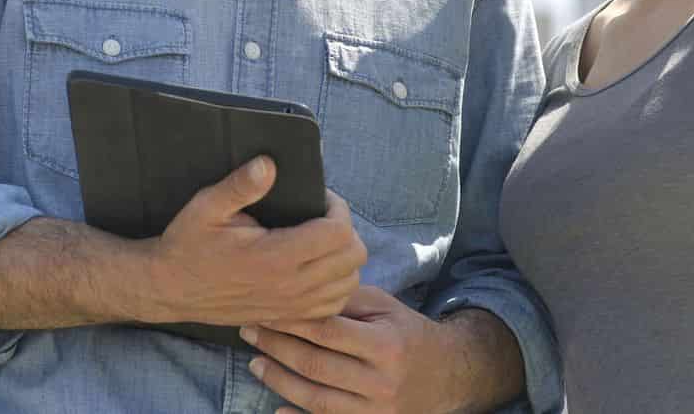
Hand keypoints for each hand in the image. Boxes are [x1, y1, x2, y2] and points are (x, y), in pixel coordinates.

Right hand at [144, 160, 365, 325]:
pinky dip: (336, 285)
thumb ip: (240, 186)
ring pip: (350, 283)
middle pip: (353, 258)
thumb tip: (268, 164)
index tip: (319, 198)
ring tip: (321, 240)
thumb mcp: (207, 207)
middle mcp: (291, 285)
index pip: (338, 233)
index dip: (338, 208)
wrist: (170, 289)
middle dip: (345, 229)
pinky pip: (333, 305)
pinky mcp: (288, 317)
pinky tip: (317, 267)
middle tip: (321, 215)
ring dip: (344, 258)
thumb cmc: (188, 244)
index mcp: (276, 256)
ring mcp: (292, 306)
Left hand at [243, 285, 441, 413]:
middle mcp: (380, 382)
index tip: (264, 308)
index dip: (290, 320)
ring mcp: (375, 411)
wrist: (445, 375)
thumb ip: (345, 300)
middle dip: (276, 347)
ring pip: (316, 399)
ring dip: (279, 381)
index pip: (326, 331)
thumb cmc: (405, 332)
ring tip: (255, 363)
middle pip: (315, 366)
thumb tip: (300, 292)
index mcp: (385, 345)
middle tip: (248, 330)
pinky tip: (277, 408)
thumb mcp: (384, 307)